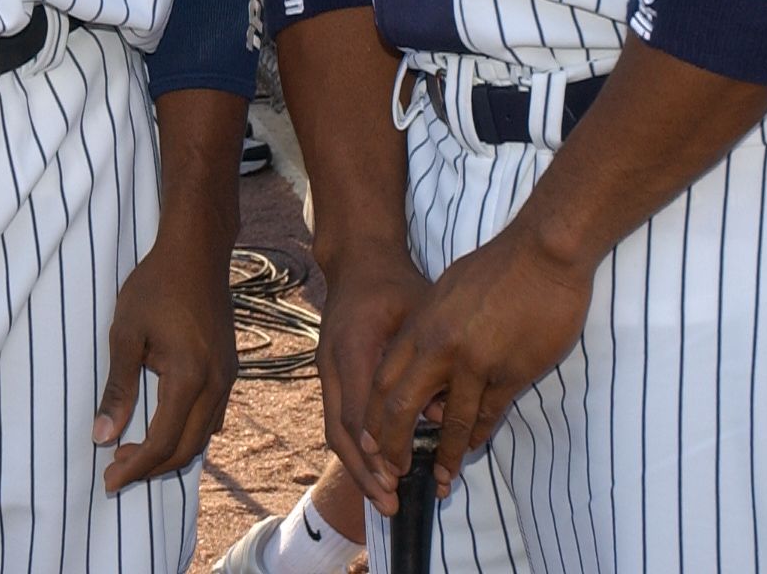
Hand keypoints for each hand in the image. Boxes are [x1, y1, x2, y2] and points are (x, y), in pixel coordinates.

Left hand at [95, 228, 236, 489]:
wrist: (196, 252)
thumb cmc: (156, 285)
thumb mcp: (125, 333)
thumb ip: (117, 388)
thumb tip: (102, 436)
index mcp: (190, 378)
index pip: (162, 442)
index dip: (135, 467)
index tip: (108, 480)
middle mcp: (216, 385)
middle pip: (187, 448)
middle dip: (151, 468)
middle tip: (115, 471)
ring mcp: (228, 378)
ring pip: (203, 436)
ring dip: (170, 452)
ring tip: (133, 453)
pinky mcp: (229, 369)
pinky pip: (212, 417)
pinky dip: (188, 433)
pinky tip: (163, 427)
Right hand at [313, 244, 431, 512]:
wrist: (359, 261)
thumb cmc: (394, 284)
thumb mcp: (418, 313)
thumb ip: (427, 360)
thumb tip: (440, 411)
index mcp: (352, 350)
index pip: (359, 413)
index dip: (377, 451)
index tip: (397, 478)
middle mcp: (332, 366)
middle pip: (341, 433)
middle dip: (364, 473)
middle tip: (390, 504)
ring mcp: (327, 371)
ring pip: (336, 431)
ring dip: (358, 467)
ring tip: (383, 497)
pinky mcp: (331, 375)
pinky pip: (339, 421)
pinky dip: (356, 449)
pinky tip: (377, 468)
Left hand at [377, 226, 595, 500]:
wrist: (543, 254)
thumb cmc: (498, 266)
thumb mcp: (448, 290)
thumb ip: (430, 326)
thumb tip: (421, 357)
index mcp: (421, 325)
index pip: (385, 380)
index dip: (375, 417)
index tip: (373, 443)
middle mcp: (440, 347)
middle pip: (402, 407)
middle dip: (394, 445)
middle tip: (395, 471)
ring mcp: (475, 362)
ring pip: (450, 420)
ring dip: (444, 453)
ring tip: (442, 476)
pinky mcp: (510, 372)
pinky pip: (489, 413)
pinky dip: (478, 434)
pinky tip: (473, 446)